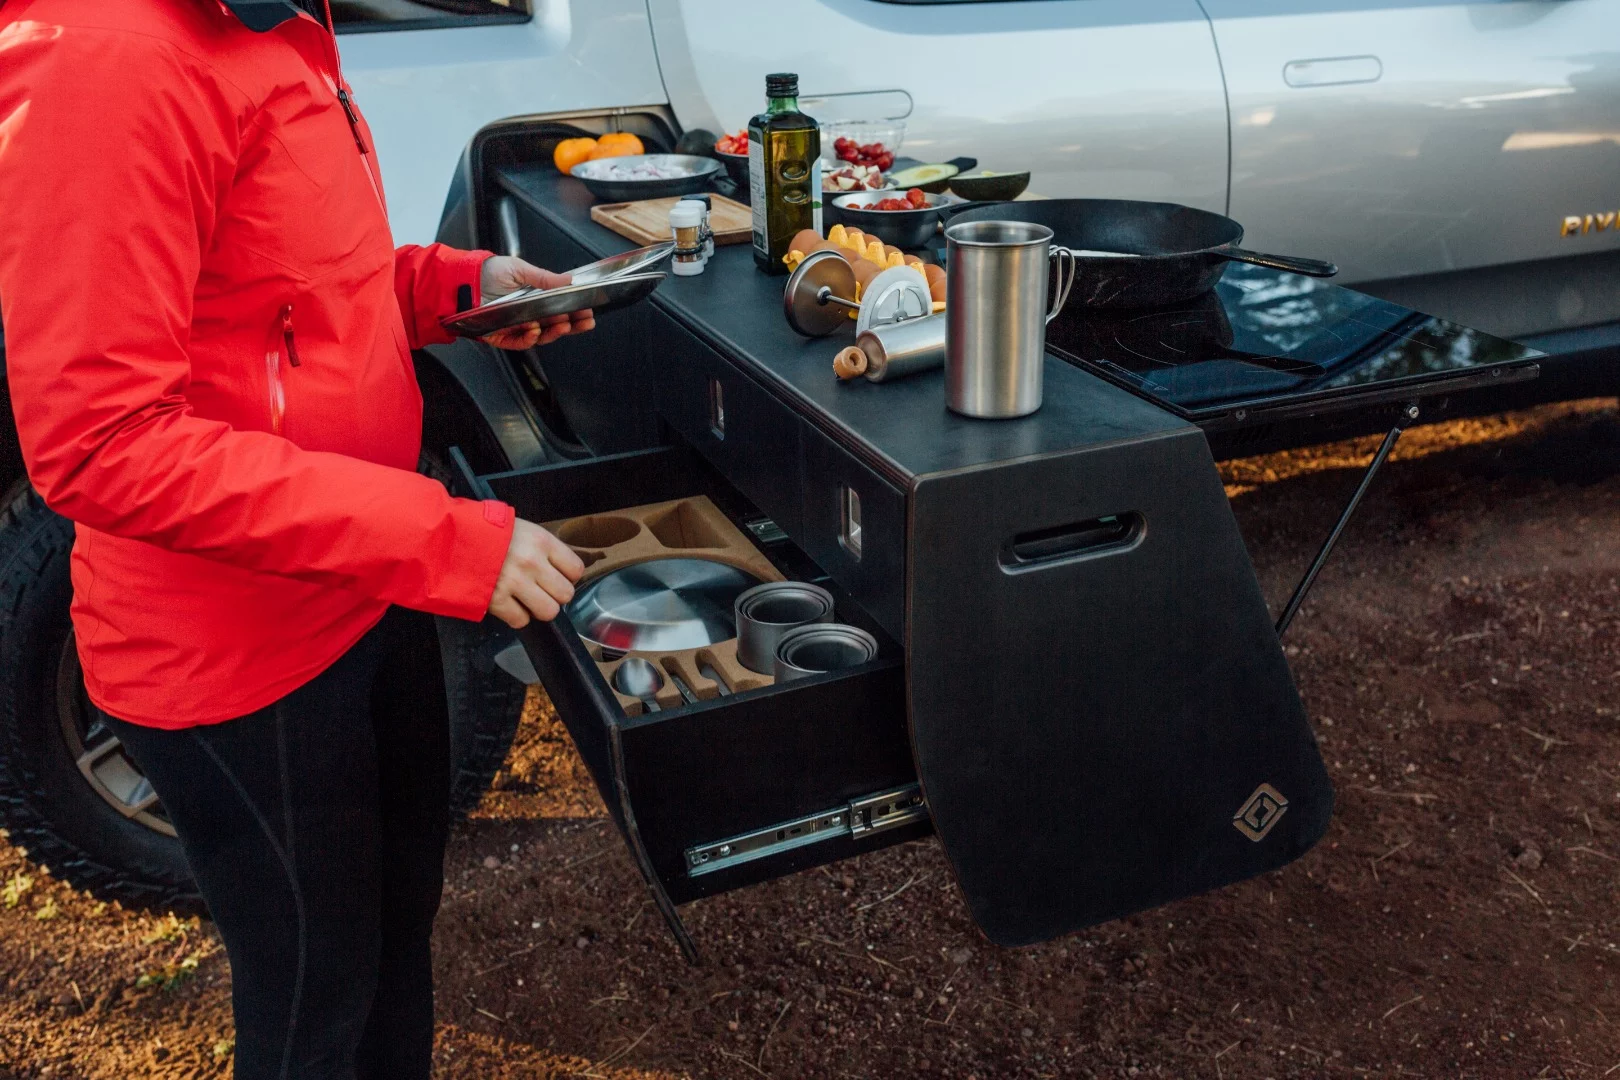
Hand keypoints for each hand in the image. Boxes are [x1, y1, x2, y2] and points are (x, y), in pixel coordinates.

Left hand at [478, 255, 595, 349]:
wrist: (462, 280)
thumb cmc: (488, 272)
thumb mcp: (519, 269)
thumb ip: (544, 278)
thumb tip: (569, 280)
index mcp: (535, 299)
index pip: (561, 309)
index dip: (576, 312)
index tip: (589, 312)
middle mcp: (528, 315)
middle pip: (555, 326)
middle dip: (573, 325)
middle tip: (585, 322)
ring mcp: (516, 327)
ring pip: (542, 337)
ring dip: (554, 332)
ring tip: (564, 324)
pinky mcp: (502, 337)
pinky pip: (520, 343)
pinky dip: (530, 339)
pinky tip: (535, 330)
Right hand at [487, 519, 586, 627]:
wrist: (449, 537)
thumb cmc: (486, 532)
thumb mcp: (521, 529)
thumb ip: (543, 548)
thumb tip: (560, 569)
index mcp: (541, 541)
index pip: (576, 569)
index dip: (567, 576)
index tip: (556, 576)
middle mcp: (532, 562)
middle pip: (565, 594)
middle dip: (555, 595)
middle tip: (541, 590)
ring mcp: (514, 582)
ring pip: (548, 611)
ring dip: (539, 608)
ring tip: (527, 599)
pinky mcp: (496, 600)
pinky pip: (521, 620)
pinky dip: (516, 616)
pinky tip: (509, 604)